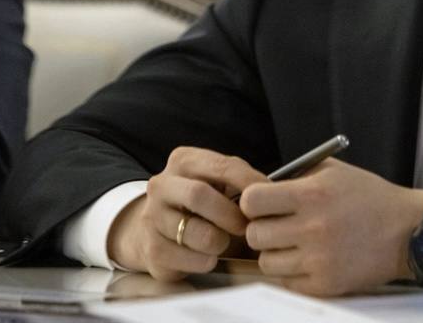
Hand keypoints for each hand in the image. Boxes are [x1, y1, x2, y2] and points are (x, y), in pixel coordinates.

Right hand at [107, 146, 267, 281]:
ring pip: (194, 232)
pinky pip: (185, 259)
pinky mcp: (151, 249)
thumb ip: (242, 182)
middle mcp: (162, 184)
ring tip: (224, 243)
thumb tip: (271, 193)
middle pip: (198, 195)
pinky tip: (208, 257)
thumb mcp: (219, 183)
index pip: (221, 166)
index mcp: (184, 160)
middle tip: (246, 228)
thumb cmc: (201, 204)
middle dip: (230, 215)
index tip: (268, 200)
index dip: (249, 183)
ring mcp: (152, 217)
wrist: (158, 228)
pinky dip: (204, 261)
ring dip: (219, 242)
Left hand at [239, 158, 422, 295]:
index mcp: (313, 194)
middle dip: (261, 228)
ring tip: (293, 244)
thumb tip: (264, 187)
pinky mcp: (325, 285)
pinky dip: (292, 272)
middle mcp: (312, 227)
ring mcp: (318, 260)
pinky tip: (308, 259)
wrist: (407, 231)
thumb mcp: (335, 171)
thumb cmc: (370, 197)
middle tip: (276, 225)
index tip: (262, 203)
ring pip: (266, 263)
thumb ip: (297, 176)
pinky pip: (286, 283)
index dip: (253, 201)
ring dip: (275, 252)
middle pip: (254, 235)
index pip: (252, 201)